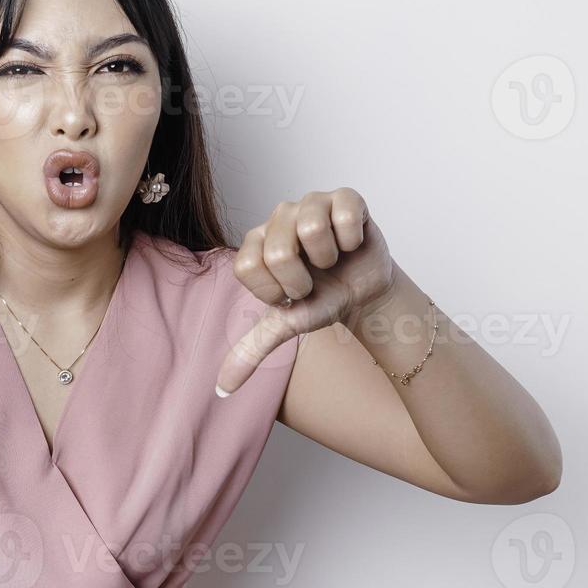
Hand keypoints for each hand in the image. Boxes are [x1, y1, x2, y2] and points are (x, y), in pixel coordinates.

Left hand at [217, 187, 395, 394]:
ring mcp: (310, 202)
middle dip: (303, 280)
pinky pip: (344, 215)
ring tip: (331, 261)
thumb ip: (252, 350)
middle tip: (314, 280)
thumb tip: (222, 390)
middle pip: (279, 252)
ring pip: (310, 229)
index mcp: (255, 242)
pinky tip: (351, 244)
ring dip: (328, 259)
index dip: (274, 291)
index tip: (290, 294)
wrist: (365, 291)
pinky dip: (352, 240)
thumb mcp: (286, 324)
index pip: (247, 267)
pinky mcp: (345, 196)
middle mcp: (277, 217)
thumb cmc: (322, 300)